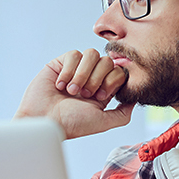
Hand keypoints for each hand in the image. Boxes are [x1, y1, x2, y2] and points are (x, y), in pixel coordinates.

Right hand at [15, 49, 132, 138]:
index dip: (111, 82)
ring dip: (82, 75)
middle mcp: (90, 78)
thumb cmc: (70, 124)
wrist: (44, 121)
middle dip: (96, 79)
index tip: (98, 97)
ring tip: (71, 91)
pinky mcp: (61, 63)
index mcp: (102, 90)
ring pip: (92, 54)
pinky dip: (68, 71)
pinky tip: (60, 85)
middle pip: (107, 61)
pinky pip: (74, 54)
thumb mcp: (102, 122)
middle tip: (84, 94)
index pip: (118, 72)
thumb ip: (122, 114)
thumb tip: (135, 100)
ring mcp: (76, 69)